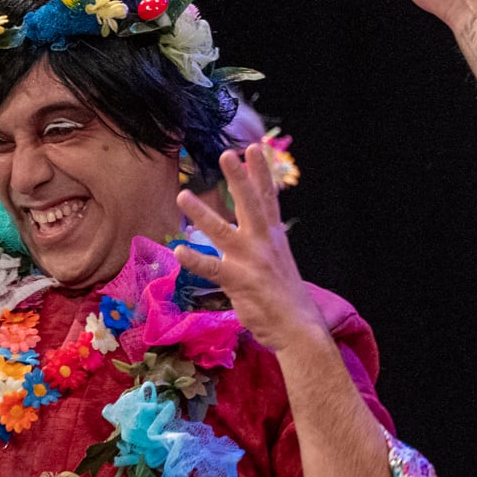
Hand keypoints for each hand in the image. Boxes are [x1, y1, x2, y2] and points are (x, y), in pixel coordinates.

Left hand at [175, 145, 328, 357]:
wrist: (298, 327)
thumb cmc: (284, 296)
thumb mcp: (277, 261)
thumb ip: (262, 243)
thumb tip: (252, 230)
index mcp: (274, 237)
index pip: (267, 198)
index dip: (261, 173)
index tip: (254, 148)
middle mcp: (264, 243)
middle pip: (250, 204)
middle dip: (239, 178)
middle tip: (227, 154)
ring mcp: (252, 261)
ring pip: (223, 231)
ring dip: (203, 213)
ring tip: (183, 195)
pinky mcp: (240, 281)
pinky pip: (213, 268)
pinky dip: (195, 259)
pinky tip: (178, 250)